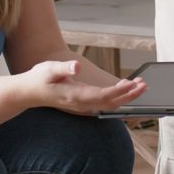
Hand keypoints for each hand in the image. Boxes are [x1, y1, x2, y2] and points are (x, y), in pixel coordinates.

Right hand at [25, 60, 146, 114]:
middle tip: (144, 84)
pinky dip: (120, 97)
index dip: (118, 91)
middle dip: (129, 96)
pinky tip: (128, 89)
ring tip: (141, 85)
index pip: (102, 96)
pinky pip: (106, 104)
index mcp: (75, 96)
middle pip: (110, 104)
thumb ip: (63, 68)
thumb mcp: (48, 69)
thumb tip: (77, 67)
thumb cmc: (39, 79)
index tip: (131, 84)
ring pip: (110, 105)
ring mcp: (84, 106)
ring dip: (127, 97)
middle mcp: (82, 104)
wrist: (29, 92)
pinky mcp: (85, 104)